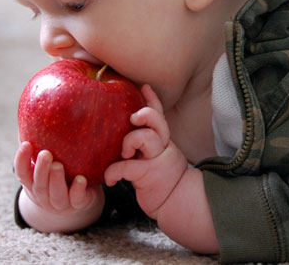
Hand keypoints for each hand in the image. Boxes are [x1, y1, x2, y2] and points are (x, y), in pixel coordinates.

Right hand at [14, 141, 103, 231]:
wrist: (77, 202)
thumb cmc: (60, 174)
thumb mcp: (49, 163)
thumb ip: (43, 143)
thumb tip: (37, 112)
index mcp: (33, 183)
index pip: (22, 173)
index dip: (21, 160)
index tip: (26, 144)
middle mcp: (43, 194)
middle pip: (38, 184)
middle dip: (40, 170)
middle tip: (45, 154)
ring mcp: (59, 202)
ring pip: (55, 194)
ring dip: (56, 180)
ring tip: (58, 165)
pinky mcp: (77, 204)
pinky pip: (76, 199)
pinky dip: (77, 190)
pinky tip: (81, 179)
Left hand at [104, 84, 187, 218]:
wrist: (178, 202)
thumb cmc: (162, 180)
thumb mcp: (158, 157)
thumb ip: (147, 145)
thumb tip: (127, 134)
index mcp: (163, 140)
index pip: (159, 114)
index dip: (152, 99)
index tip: (143, 86)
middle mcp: (163, 146)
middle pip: (157, 121)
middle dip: (145, 114)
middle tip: (132, 117)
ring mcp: (158, 159)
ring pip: (145, 137)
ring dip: (129, 141)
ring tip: (124, 153)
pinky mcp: (149, 175)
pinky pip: (127, 167)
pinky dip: (114, 172)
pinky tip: (111, 179)